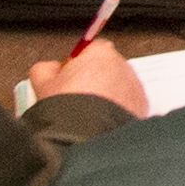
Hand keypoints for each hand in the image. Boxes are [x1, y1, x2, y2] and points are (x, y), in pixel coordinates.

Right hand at [33, 39, 150, 115]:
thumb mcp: (43, 83)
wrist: (87, 136)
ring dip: (107, 97)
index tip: (69, 78)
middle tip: (77, 98)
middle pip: (107, 69)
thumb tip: (49, 69)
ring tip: (88, 114)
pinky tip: (100, 122)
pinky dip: (117, 111)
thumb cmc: (67, 107)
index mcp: (101, 53)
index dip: (78, 64)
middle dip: (94, 81)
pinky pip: (127, 105)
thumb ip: (45, 69)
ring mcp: (135, 88)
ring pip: (118, 88)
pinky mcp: (141, 108)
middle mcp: (123, 66)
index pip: (91, 50)